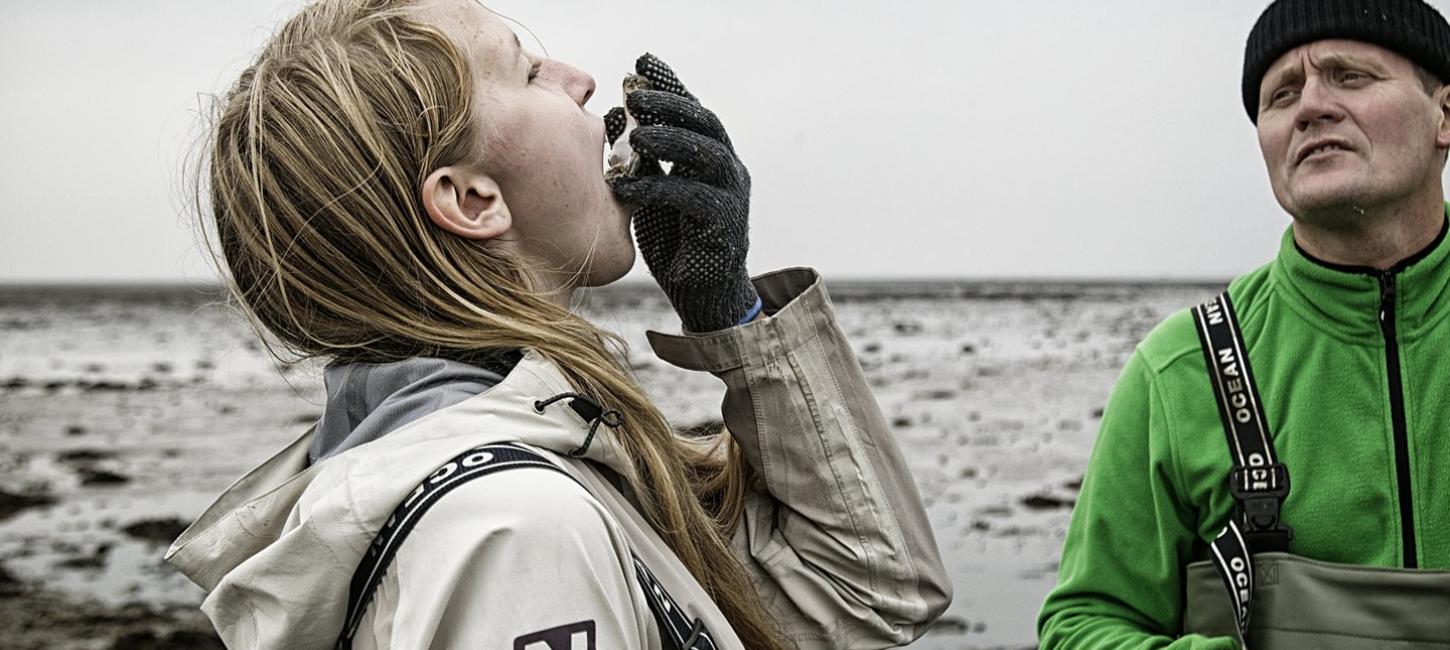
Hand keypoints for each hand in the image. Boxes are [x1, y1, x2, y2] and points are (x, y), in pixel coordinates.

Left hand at [605, 53, 759, 332]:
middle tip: (634, 94)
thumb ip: (643, 159)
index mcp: (710, 156)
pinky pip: (693, 198)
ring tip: (637, 134)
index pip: (692, 110)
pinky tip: (627, 187)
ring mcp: (731, 196)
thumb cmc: (676, 239)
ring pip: (707, 154)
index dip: (670, 84)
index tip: (643, 62)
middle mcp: (727, 169)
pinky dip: (659, 188)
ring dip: (671, 139)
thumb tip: (615, 116)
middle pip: (705, 123)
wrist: (700, 292)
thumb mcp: (653, 190)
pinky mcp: (724, 226)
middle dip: (670, 104)